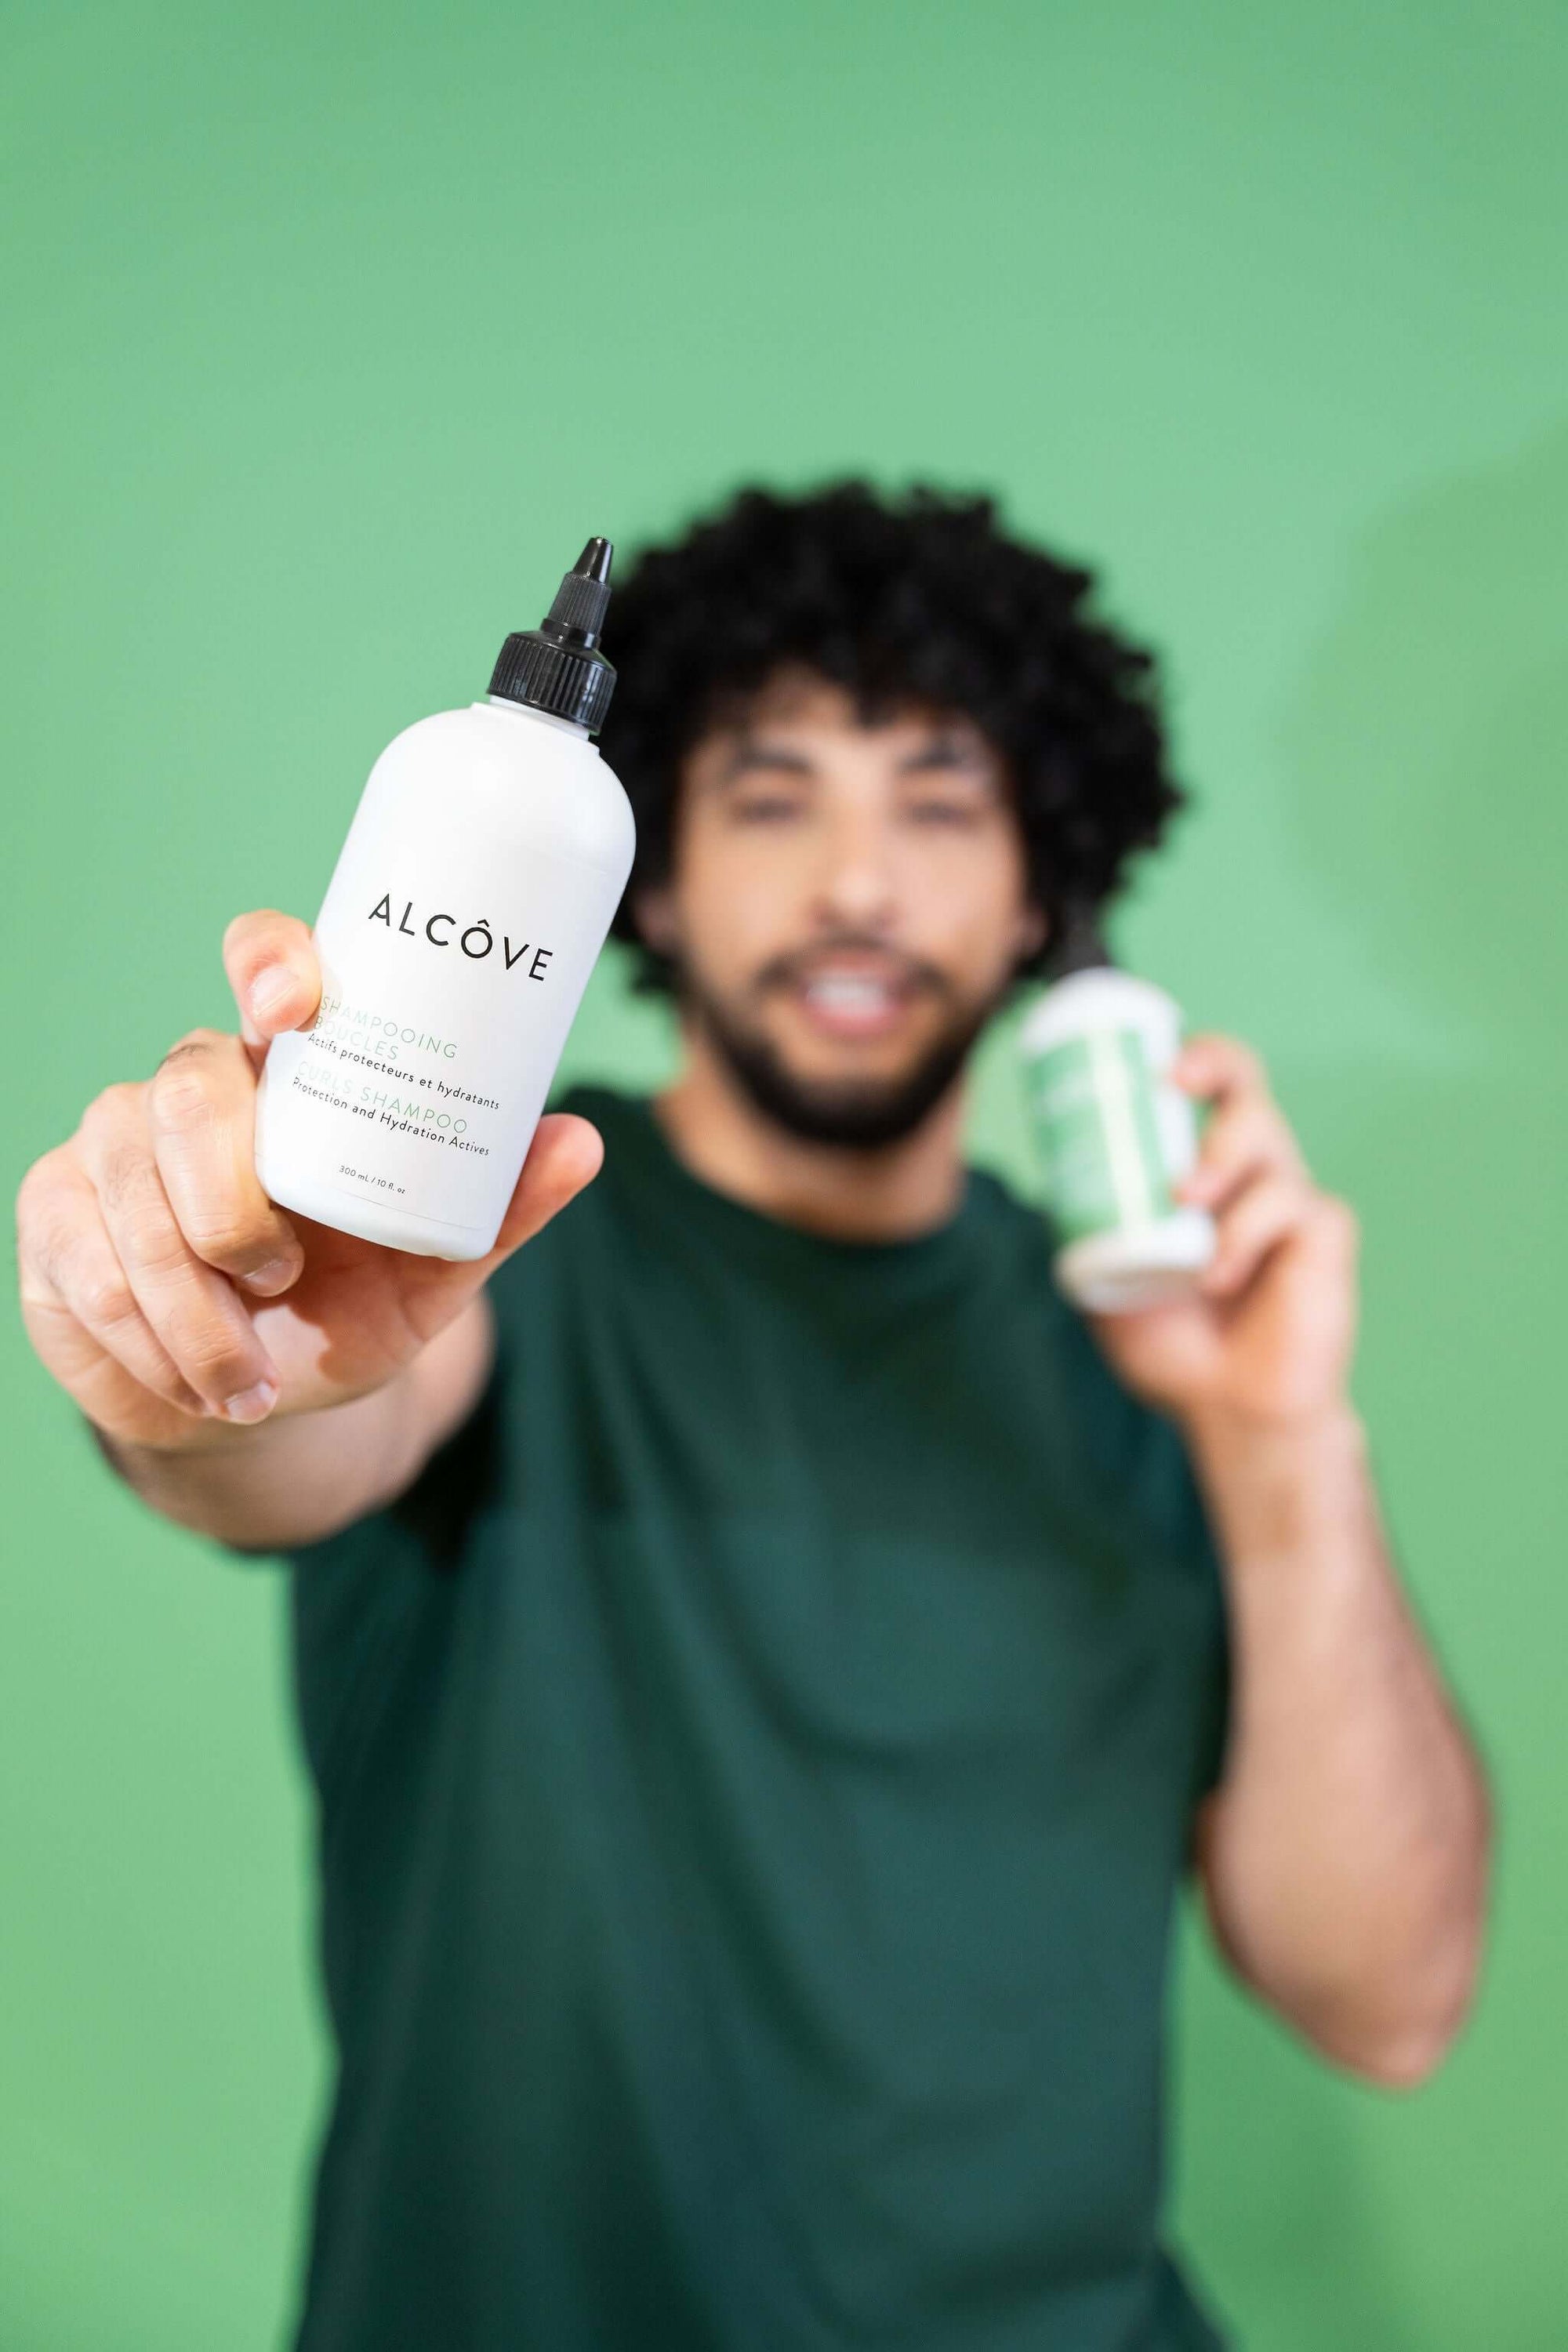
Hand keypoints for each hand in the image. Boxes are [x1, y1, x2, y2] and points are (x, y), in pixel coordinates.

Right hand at [17, 910, 601, 1451]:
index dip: (270, 963)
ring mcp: (110, 1141)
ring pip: (133, 1199)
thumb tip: (579, 1141)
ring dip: (194, 1311)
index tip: (293, 1005)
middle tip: (282, 1281)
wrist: (260, 1398)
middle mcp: (194, 1084)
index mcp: (291, 1067)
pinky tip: (192, 1380)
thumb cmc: (349, 1305)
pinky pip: (86, 1267)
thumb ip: (496, 1209)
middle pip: (187, 1089)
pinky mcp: (54, 1210)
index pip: (265, 962)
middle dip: (231, 1205)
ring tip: (249, 1378)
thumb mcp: (431, 1268)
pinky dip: (147, 1342)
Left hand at [1087, 1035, 1358, 1433]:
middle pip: (1245, 1083)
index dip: (1190, 1057)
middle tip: (1172, 1084)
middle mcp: (1253, 1170)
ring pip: (1266, 1134)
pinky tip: (1221, 1274)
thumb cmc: (1171, 1343)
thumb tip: (1043, 1183)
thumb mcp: (1103, 1280)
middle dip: (1211, 1065)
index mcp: (1206, 1168)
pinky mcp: (1325, 1232)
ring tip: (1187, 1203)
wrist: (1225, 1409)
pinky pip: (1291, 1204)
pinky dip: (1246, 1233)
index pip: (1209, 1085)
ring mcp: (1293, 1198)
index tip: (1151, 1064)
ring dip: (1219, 1158)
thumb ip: (1081, 1229)